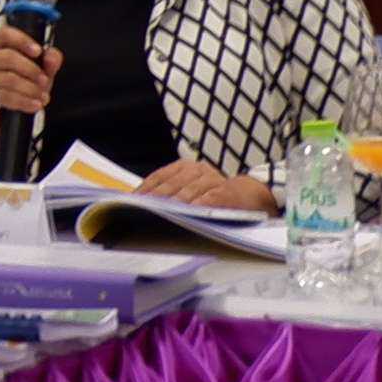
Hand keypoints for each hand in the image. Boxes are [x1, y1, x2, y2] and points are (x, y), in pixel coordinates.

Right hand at [0, 27, 60, 130]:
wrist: (3, 122)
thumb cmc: (19, 91)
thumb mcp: (38, 75)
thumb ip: (48, 63)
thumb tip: (52, 55)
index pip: (4, 34)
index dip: (22, 40)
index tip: (38, 51)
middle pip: (8, 57)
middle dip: (32, 70)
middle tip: (45, 81)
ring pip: (9, 78)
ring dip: (31, 89)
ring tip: (43, 97)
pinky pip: (5, 96)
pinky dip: (24, 101)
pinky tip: (35, 105)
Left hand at [146, 156, 276, 212]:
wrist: (249, 195)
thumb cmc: (213, 194)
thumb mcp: (191, 188)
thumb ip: (170, 193)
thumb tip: (142, 205)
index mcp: (186, 167)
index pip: (159, 176)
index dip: (144, 189)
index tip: (131, 202)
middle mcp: (199, 170)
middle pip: (171, 184)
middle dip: (155, 198)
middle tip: (141, 210)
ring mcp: (213, 180)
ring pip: (188, 192)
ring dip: (173, 204)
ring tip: (158, 214)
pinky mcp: (225, 193)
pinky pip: (208, 199)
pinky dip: (196, 206)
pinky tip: (186, 213)